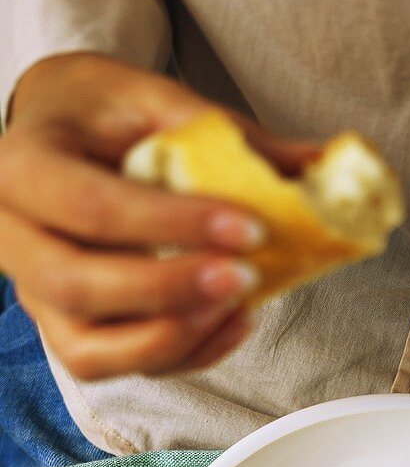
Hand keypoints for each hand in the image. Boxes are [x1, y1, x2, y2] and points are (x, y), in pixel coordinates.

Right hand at [1, 53, 313, 378]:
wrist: (54, 133)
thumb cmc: (100, 114)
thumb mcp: (154, 99)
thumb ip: (228, 134)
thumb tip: (322, 164)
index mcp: (24, 165)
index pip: (90, 206)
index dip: (171, 225)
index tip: (249, 228)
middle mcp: (13, 238)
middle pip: (78, 285)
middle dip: (170, 290)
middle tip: (245, 277)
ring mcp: (35, 294)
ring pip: (88, 350)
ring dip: (172, 339)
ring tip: (238, 307)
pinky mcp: (66, 329)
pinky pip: (115, 366)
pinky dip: (179, 356)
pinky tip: (232, 324)